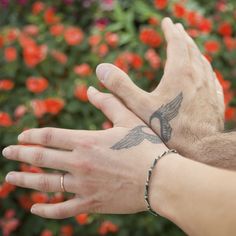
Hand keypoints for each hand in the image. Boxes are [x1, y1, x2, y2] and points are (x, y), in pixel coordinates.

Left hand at [2, 87, 167, 218]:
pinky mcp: (92, 204)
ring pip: (46, 184)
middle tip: (7, 153)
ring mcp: (83, 186)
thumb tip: (90, 88)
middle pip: (41, 158)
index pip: (49, 136)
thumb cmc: (146, 146)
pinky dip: (46, 210)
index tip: (21, 137)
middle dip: (20, 154)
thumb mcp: (128, 118)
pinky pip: (63, 209)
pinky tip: (34, 208)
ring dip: (25, 180)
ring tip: (10, 177)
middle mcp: (80, 163)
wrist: (161, 178)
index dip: (32, 135)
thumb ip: (107, 102)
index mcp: (87, 141)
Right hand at [95, 17, 223, 157]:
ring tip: (190, 47)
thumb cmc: (168, 129)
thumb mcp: (139, 107)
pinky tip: (204, 71)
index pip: (177, 43)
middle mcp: (197, 75)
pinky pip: (211, 77)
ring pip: (203, 62)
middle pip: (192, 49)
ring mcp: (209, 88)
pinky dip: (205, 68)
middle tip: (178, 29)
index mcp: (179, 73)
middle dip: (184, 37)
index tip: (167, 21)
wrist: (200, 148)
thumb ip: (120, 87)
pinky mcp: (215, 100)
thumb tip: (100, 68)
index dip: (171, 31)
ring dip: (195, 51)